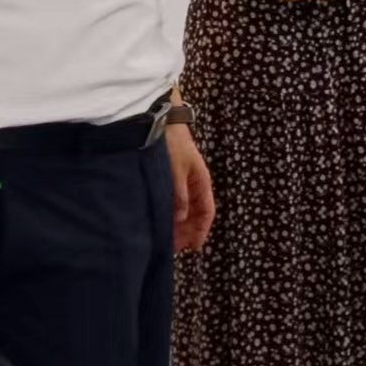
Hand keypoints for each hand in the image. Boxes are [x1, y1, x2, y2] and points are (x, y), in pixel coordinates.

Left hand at [167, 124, 215, 251]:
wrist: (160, 118)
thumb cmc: (171, 143)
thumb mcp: (175, 170)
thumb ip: (178, 195)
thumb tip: (180, 218)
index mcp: (201, 181)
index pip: (207, 212)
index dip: (201, 231)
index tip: (194, 248)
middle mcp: (194, 182)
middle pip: (195, 213)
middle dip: (187, 231)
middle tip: (173, 247)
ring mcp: (183, 178)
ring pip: (184, 207)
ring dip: (177, 223)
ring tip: (164, 236)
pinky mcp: (171, 174)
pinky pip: (174, 199)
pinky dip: (169, 211)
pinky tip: (158, 217)